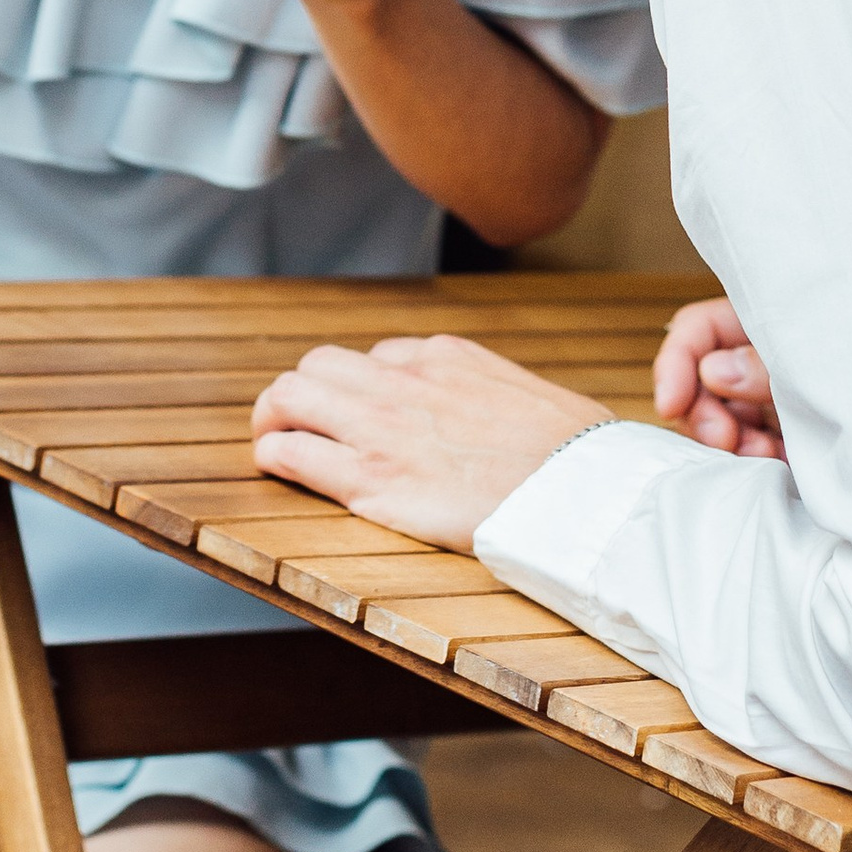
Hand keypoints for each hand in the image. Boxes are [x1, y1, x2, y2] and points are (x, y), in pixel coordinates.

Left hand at [251, 332, 612, 549]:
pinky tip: (274, 466)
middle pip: (319, 367)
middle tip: (294, 421)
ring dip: (273, 416)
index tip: (363, 414)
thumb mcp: (524, 391)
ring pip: (290, 396)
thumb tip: (474, 398)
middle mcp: (403, 381)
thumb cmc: (569, 454)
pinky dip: (273, 454)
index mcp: (443, 356)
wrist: (579, 494)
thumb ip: (483, 385)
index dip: (361, 388)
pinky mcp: (371, 480)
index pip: (377, 358)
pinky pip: (294, 453)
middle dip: (301, 392)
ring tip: (272, 439)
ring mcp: (382, 428)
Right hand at [652, 297, 782, 459]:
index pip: (699, 329)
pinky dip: (756, 463)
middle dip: (703, 415)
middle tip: (724, 439)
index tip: (669, 405)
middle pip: (702, 384)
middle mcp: (763, 363)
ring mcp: (775, 405)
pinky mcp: (790, 442)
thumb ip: (764, 366)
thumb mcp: (821, 360)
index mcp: (770, 325)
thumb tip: (711, 371)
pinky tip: (780, 463)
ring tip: (765, 453)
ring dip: (732, 445)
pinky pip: (751, 454)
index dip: (676, 363)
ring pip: (723, 424)